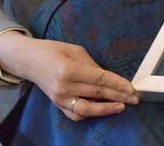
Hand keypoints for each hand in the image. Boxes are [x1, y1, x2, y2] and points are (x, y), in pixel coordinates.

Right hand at [0, 32, 138, 121]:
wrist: (28, 61)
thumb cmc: (53, 51)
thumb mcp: (76, 51)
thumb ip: (93, 66)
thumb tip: (109, 78)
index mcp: (70, 70)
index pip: (100, 79)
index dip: (118, 84)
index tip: (132, 88)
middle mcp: (64, 87)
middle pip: (97, 94)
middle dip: (119, 97)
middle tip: (135, 98)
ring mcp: (59, 99)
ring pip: (87, 109)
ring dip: (106, 109)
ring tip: (122, 107)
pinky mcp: (57, 105)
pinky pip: (76, 114)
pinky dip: (90, 113)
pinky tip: (103, 109)